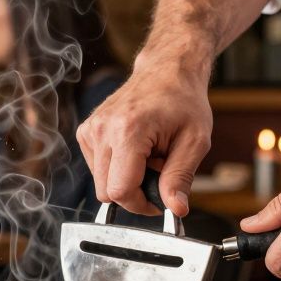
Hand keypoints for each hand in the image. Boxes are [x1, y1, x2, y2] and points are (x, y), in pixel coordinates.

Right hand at [77, 68, 211, 215]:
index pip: (119, 190)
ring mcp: (90, 129)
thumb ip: (181, 177)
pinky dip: (116, 167)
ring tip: (148, 156)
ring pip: (101, 182)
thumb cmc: (183, 101)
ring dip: (125, 178)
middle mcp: (102, 129)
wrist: (167, 70)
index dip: (140, 205)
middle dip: (134, 192)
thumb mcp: (194, 141)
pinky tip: (134, 150)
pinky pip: (97, 168)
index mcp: (127, 131)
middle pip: (106, 191)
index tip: (158, 201)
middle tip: (158, 172)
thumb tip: (176, 209)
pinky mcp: (86, 131)